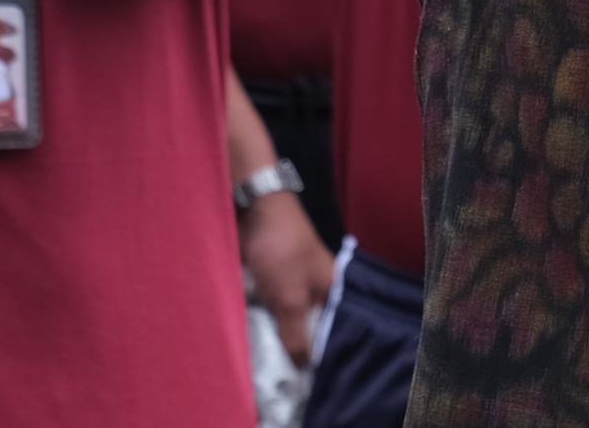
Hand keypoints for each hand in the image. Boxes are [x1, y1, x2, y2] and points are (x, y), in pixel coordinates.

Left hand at [240, 191, 336, 368]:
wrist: (253, 208)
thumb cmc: (280, 249)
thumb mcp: (290, 298)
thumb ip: (297, 335)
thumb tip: (303, 370)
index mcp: (335, 290)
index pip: (336, 332)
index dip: (324, 355)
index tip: (309, 380)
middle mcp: (317, 288)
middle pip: (311, 328)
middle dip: (297, 348)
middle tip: (284, 378)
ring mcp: (293, 284)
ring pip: (288, 320)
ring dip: (276, 335)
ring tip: (268, 365)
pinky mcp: (271, 281)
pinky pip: (270, 310)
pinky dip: (263, 322)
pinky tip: (254, 339)